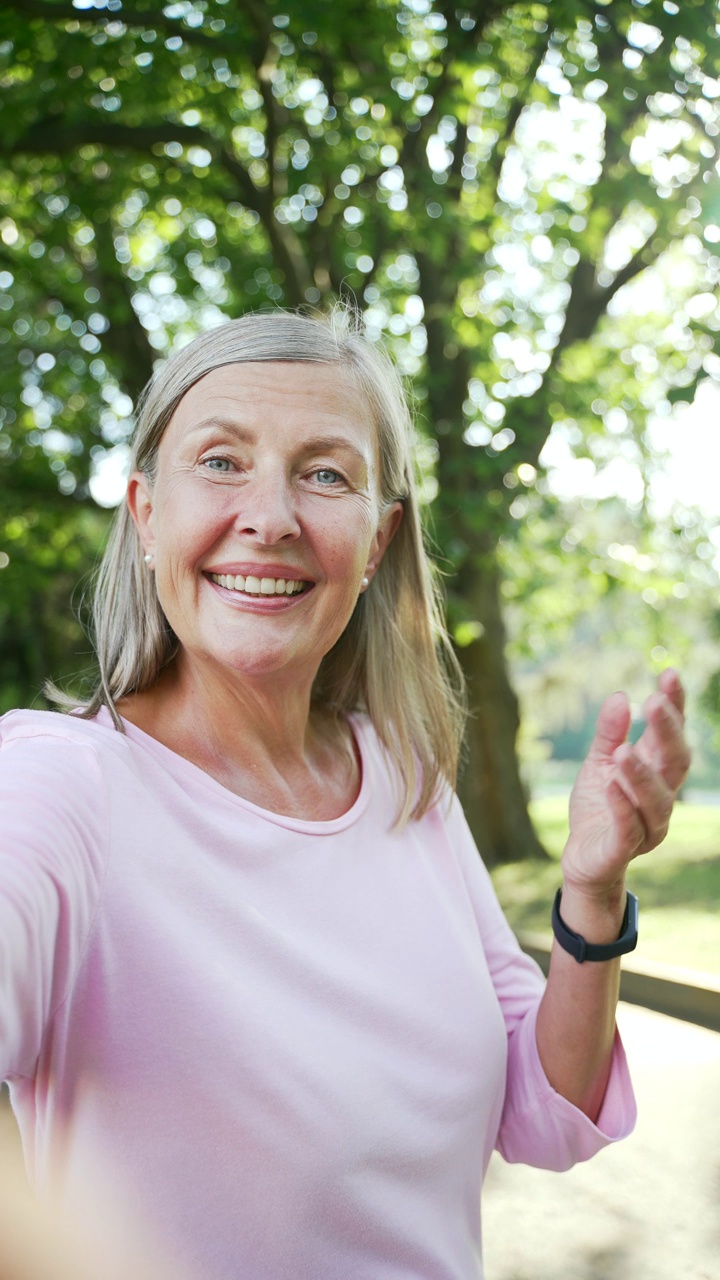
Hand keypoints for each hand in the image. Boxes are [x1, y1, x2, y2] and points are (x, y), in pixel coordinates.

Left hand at [561, 669, 689, 902]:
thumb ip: (609, 733)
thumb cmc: (598, 805)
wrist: (583, 857)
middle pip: (674, 763)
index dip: (675, 707)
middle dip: (668, 732)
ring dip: (641, 773)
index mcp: (656, 771)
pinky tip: (610, 784)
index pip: (673, 736)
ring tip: (624, 750)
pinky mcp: (625, 848)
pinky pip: (629, 828)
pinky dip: (622, 805)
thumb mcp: (598, 762)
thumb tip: (619, 695)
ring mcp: (648, 825)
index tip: (670, 675)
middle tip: (654, 702)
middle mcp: (661, 797)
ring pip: (656, 799)